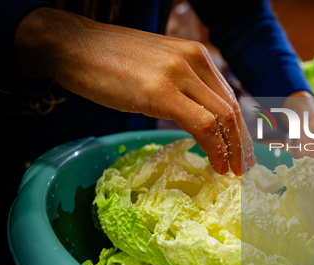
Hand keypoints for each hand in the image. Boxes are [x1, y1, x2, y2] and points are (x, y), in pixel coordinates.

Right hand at [14, 7, 254, 174]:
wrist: (72, 45)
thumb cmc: (108, 59)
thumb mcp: (156, 67)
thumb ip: (180, 85)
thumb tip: (195, 115)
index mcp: (195, 55)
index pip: (228, 97)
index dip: (238, 128)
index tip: (239, 151)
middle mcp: (193, 60)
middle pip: (231, 109)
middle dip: (240, 143)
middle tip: (241, 167)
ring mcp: (179, 74)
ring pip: (222, 118)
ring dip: (231, 149)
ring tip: (229, 170)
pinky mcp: (161, 91)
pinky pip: (201, 125)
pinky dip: (214, 148)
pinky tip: (214, 163)